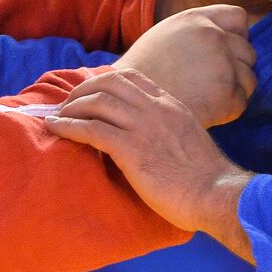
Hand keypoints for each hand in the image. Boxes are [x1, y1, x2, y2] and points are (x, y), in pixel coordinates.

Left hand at [45, 69, 253, 259]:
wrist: (216, 194)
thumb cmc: (206, 178)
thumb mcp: (189, 139)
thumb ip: (168, 130)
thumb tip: (148, 138)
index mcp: (171, 105)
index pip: (133, 77)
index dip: (105, 81)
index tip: (89, 93)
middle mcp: (156, 108)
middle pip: (109, 82)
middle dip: (83, 89)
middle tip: (67, 104)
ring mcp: (143, 126)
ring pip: (97, 101)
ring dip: (71, 107)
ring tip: (57, 117)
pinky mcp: (131, 149)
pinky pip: (91, 129)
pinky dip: (68, 126)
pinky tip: (55, 129)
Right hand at [113, 4, 255, 126]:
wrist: (127, 107)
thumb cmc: (141, 75)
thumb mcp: (164, 37)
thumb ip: (194, 31)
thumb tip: (222, 35)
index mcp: (196, 19)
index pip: (238, 18)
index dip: (236, 36)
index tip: (225, 52)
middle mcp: (213, 36)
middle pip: (247, 51)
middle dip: (236, 67)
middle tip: (213, 84)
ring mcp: (222, 65)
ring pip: (249, 78)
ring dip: (235, 90)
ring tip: (207, 99)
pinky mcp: (227, 95)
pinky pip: (242, 102)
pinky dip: (228, 111)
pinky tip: (205, 112)